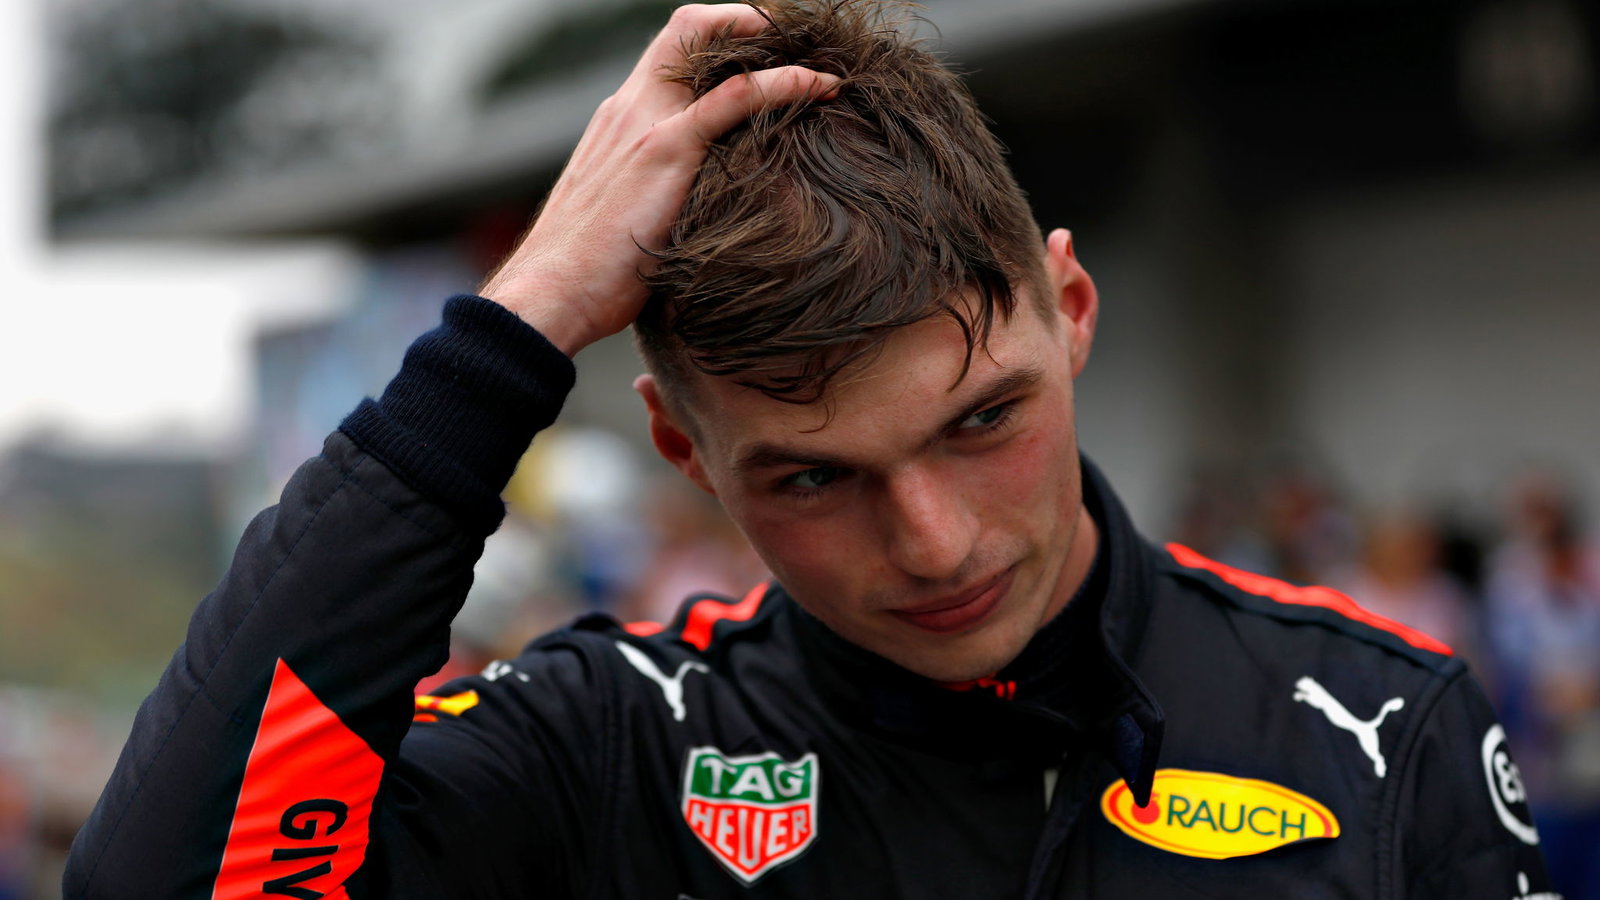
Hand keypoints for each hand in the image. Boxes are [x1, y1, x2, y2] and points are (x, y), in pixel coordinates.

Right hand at [479, 3, 841, 356]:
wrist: (550, 295)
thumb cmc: (588, 276)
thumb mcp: (624, 221)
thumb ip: (655, 199)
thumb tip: (694, 222)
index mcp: (619, 121)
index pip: (670, 53)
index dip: (720, 41)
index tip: (767, 59)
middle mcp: (629, 107)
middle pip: (689, 28)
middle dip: (748, 24)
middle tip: (801, 47)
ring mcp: (645, 124)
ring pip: (709, 46)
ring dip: (772, 44)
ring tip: (820, 61)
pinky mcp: (665, 150)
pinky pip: (735, 97)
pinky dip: (784, 82)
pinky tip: (820, 86)